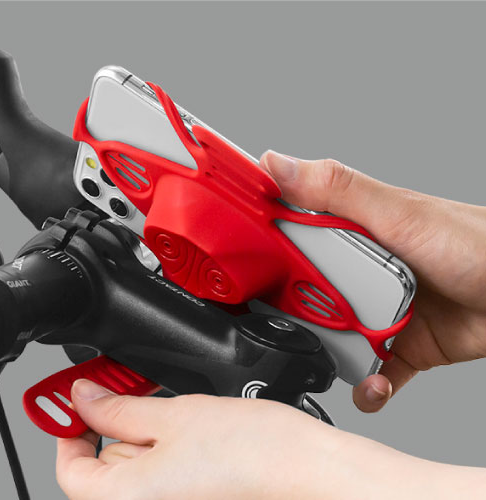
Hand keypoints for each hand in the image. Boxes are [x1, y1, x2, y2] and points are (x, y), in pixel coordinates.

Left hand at [56, 379, 476, 499]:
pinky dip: (164, 446)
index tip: (77, 403)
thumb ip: (121, 408)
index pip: (71, 472)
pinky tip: (186, 425)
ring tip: (169, 407)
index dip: (69, 431)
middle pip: (105, 469)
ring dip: (142, 433)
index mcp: (129, 498)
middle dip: (113, 426)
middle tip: (126, 390)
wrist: (309, 469)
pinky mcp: (193, 494)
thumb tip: (84, 398)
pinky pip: (163, 474)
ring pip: (137, 468)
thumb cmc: (255, 449)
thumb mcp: (175, 414)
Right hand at [261, 150, 485, 411]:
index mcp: (350, 230)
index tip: (229, 257)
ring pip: (330, 336)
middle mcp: (357, 269)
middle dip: (288, 310)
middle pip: (301, 291)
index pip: (288, 229)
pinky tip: (373, 385)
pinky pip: (370, 372)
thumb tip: (276, 162)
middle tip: (285, 319)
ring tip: (336, 358)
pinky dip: (368, 386)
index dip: (256, 242)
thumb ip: (336, 190)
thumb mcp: (397, 212)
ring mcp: (375, 309)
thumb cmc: (475, 243)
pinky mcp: (398, 345)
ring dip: (327, 353)